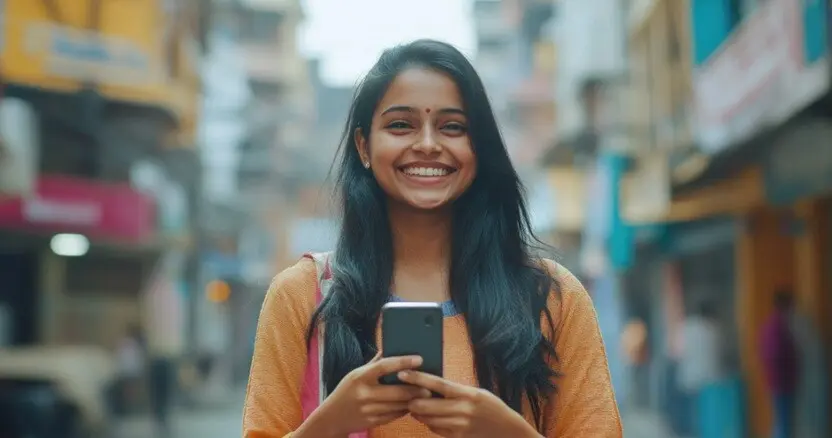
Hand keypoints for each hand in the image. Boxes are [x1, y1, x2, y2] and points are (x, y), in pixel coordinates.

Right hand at [305, 354, 430, 436]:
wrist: (331, 417)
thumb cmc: (346, 391)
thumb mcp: (356, 374)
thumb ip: (374, 363)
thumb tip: (391, 347)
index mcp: (360, 376)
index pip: (384, 366)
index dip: (403, 362)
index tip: (419, 359)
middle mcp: (364, 393)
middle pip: (397, 390)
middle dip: (416, 389)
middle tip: (429, 385)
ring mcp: (368, 409)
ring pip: (399, 405)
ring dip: (413, 400)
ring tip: (425, 395)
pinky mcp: (373, 422)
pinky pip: (395, 415)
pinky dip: (405, 410)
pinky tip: (412, 404)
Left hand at [399, 371, 540, 437]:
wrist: (506, 430)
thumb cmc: (490, 406)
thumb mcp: (475, 392)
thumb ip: (454, 389)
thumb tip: (429, 384)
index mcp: (467, 394)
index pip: (437, 384)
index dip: (417, 378)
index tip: (402, 373)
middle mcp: (462, 410)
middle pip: (425, 405)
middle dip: (411, 400)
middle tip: (406, 394)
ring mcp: (459, 426)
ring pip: (427, 419)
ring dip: (418, 412)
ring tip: (414, 405)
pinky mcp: (457, 437)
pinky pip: (434, 429)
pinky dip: (428, 422)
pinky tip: (429, 417)